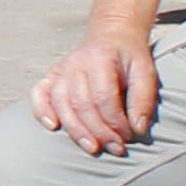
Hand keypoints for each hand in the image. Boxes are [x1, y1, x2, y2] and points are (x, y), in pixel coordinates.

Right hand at [30, 29, 160, 156]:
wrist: (112, 37)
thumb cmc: (129, 57)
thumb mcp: (146, 72)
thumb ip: (144, 99)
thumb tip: (138, 128)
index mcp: (100, 58)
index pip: (103, 96)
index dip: (116, 121)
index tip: (130, 136)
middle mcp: (76, 63)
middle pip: (81, 104)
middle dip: (99, 131)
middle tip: (116, 148)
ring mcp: (61, 69)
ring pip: (61, 104)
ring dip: (76, 130)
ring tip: (93, 147)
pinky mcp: (51, 76)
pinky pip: (39, 94)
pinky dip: (42, 111)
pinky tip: (53, 126)